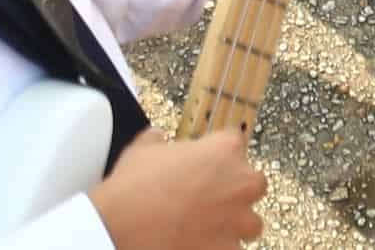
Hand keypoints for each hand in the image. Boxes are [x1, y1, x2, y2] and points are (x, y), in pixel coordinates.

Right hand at [85, 125, 267, 249]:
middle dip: (238, 190)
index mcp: (224, 150)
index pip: (236, 141)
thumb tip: (159, 136)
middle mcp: (240, 183)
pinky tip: (199, 245)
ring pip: (252, 223)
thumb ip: (158, 139)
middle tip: (212, 198)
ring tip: (209, 228)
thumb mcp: (142, 150)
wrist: (119, 229)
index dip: (220, 152)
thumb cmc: (132, 186)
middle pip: (255, 183)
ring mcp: (238, 220)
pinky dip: (219, 248)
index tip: (207, 162)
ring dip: (235, 224)